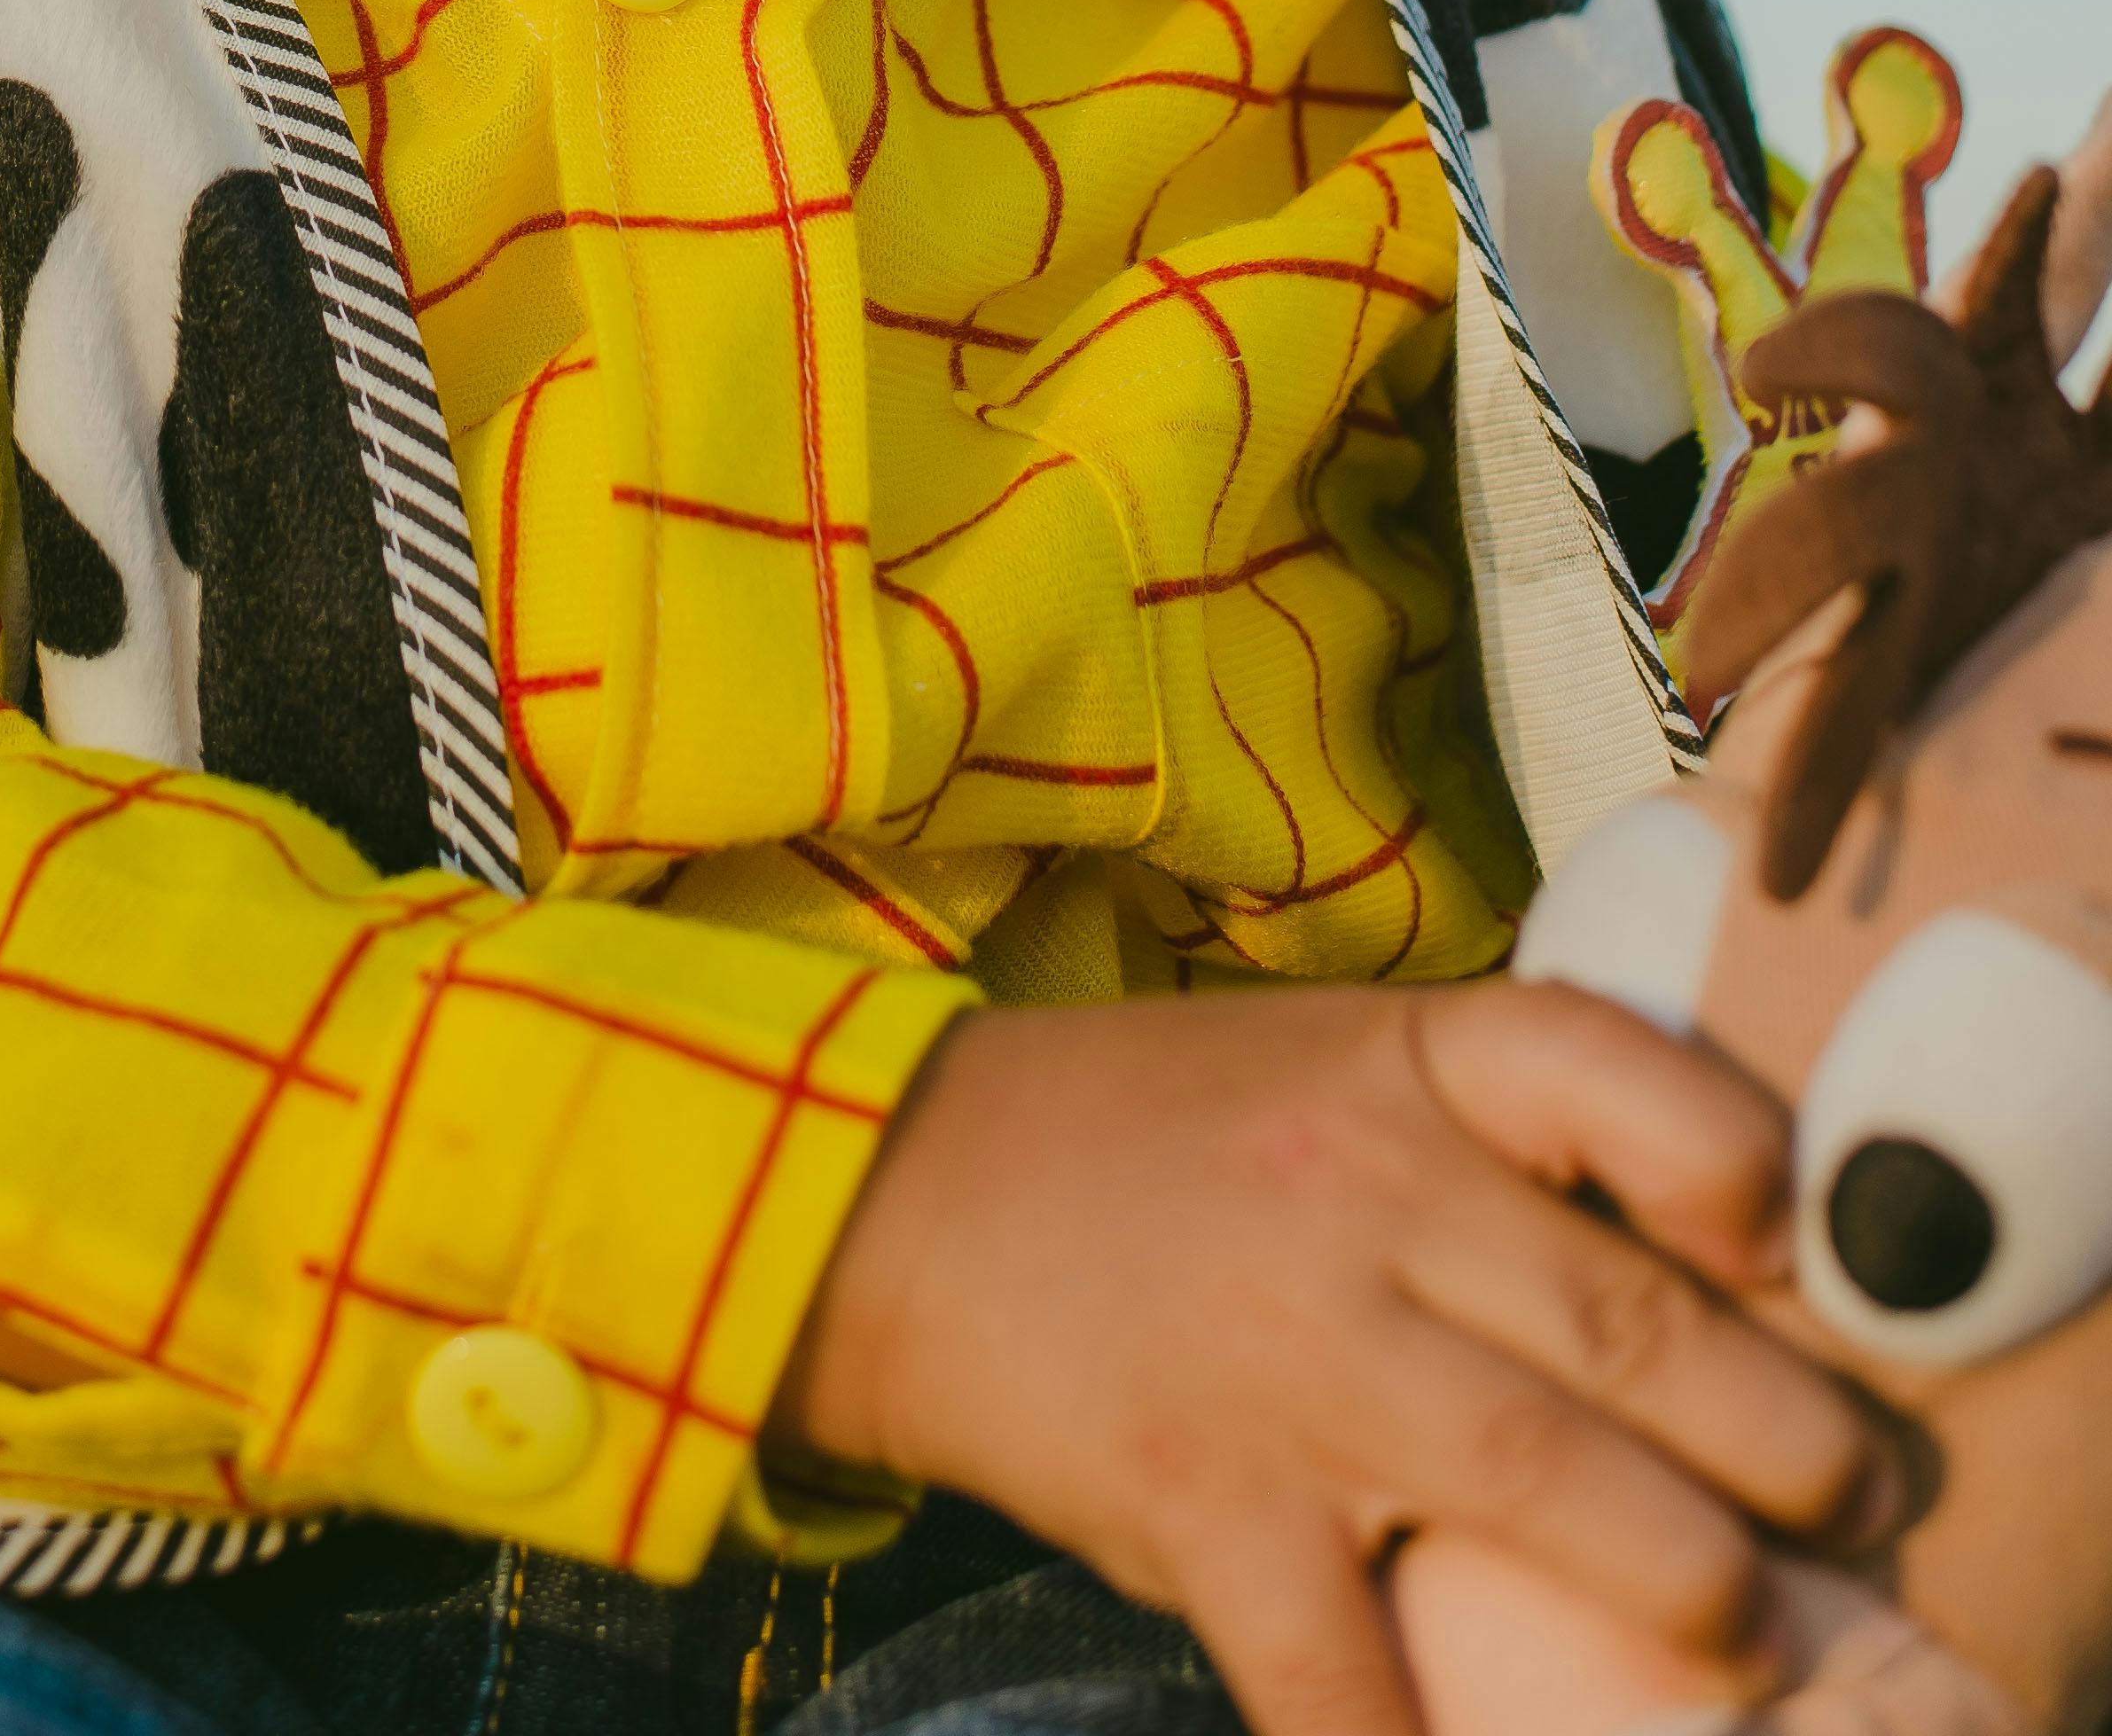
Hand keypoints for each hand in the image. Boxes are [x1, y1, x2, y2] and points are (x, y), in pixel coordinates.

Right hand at [769, 982, 1897, 1735]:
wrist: (884, 1194)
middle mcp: (1355, 1197)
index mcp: (1390, 1070)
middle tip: (1850, 1499)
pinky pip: (1344, 1670)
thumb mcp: (1321, 1069)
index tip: (1787, 1241)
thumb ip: (1486, 1138)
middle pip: (1622, 1320)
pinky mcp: (1204, 1502)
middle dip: (1778, 1434)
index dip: (1728, 1155)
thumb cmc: (1142, 1139)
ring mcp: (1282, 1357)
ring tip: (1749, 1637)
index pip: (1601, 1066)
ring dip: (1687, 1583)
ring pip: (1542, 1482)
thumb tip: (1702, 1263)